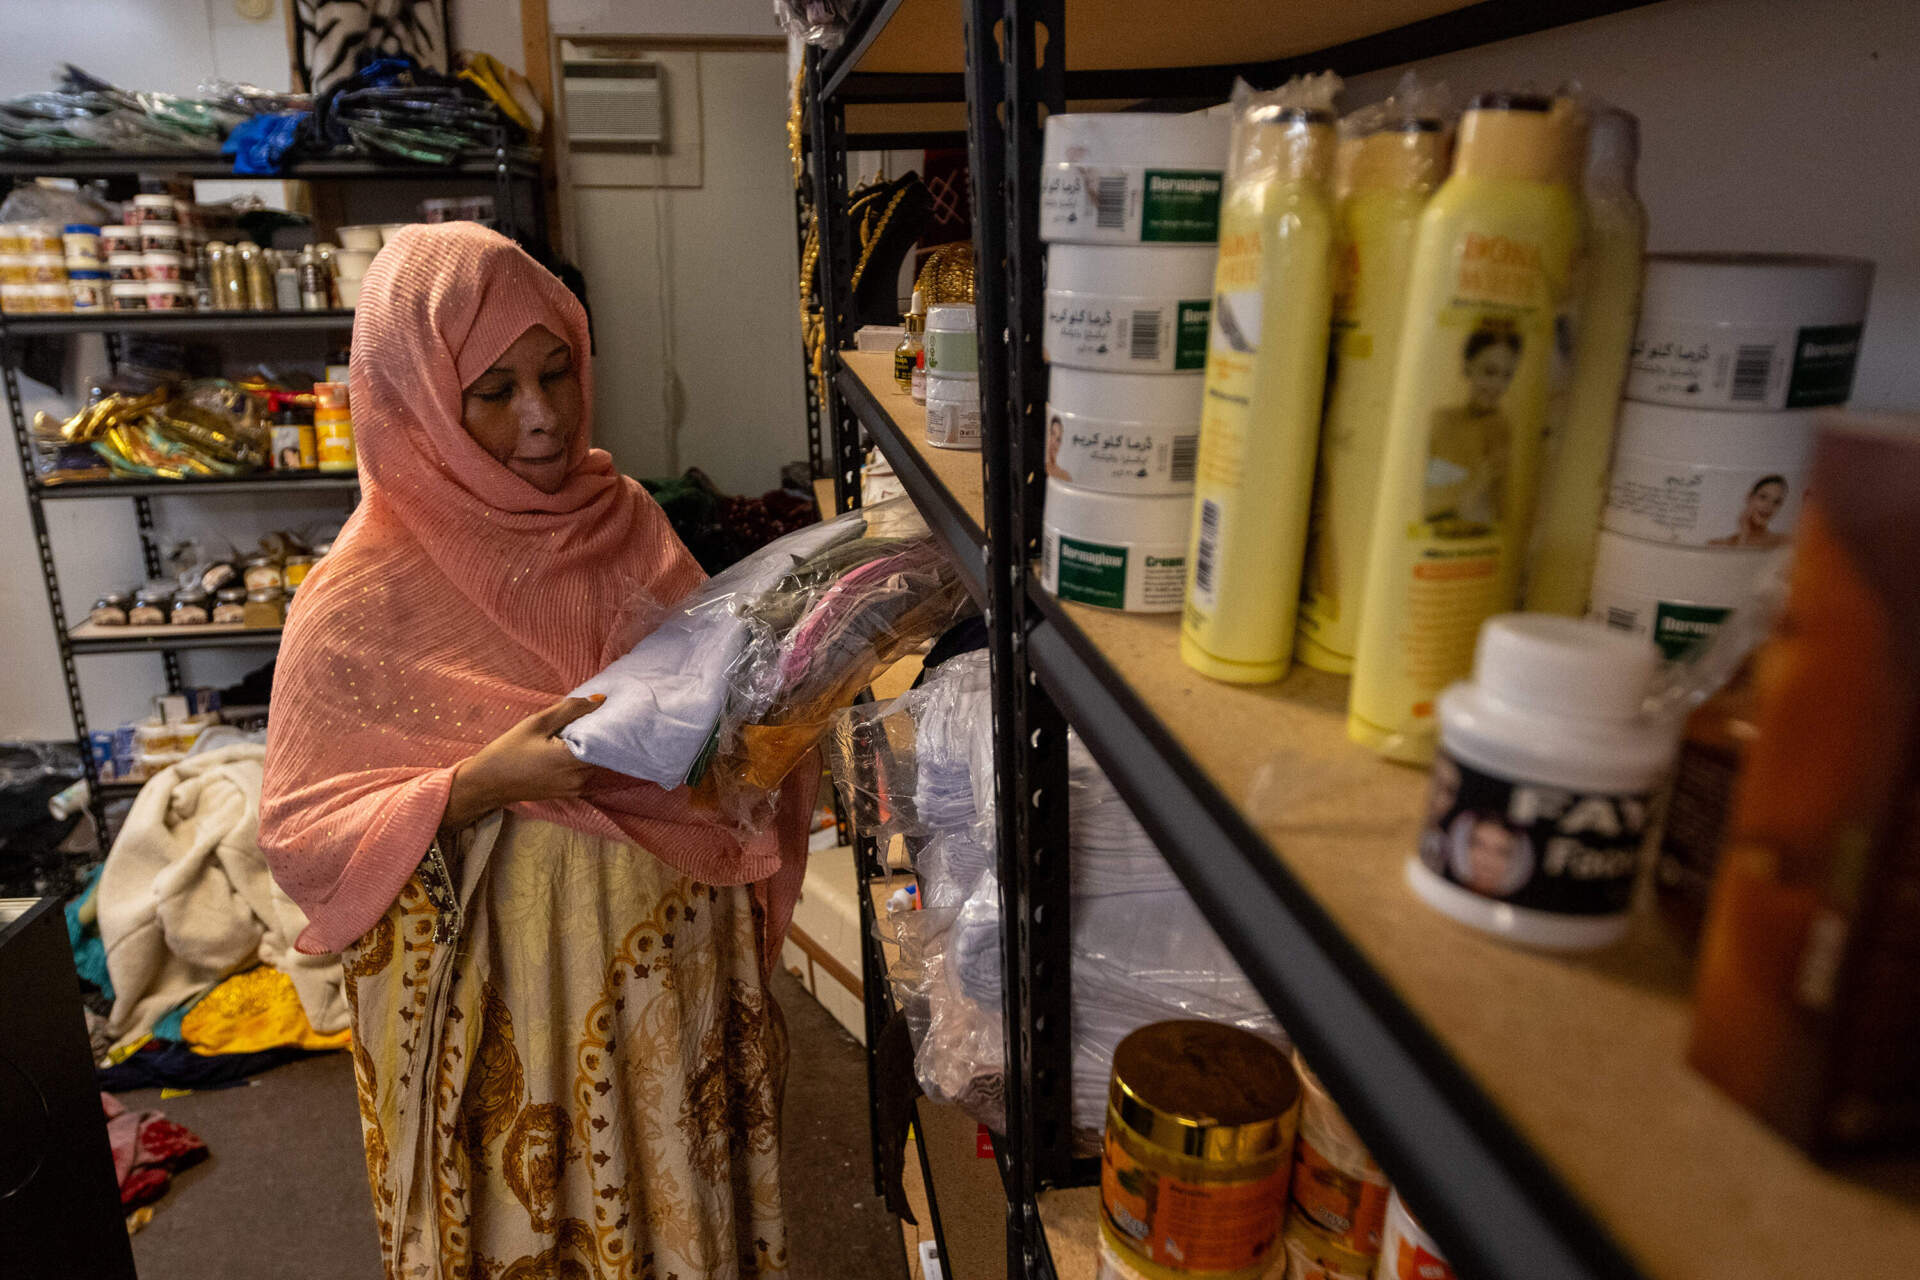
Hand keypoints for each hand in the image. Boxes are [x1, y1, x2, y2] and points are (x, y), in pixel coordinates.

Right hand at [443, 696, 605, 827]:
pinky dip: (581, 759)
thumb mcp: (537, 723)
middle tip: (586, 718)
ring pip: (595, 762)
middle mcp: (579, 778)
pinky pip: (585, 771)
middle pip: (602, 751)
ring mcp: (576, 788)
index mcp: (571, 760)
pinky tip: (566, 748)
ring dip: (588, 747)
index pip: (606, 740)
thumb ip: (571, 710)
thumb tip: (600, 699)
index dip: (607, 724)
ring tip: (573, 732)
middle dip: (597, 734)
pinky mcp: (571, 793)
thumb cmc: (508, 751)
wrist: (487, 783)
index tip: (605, 710)